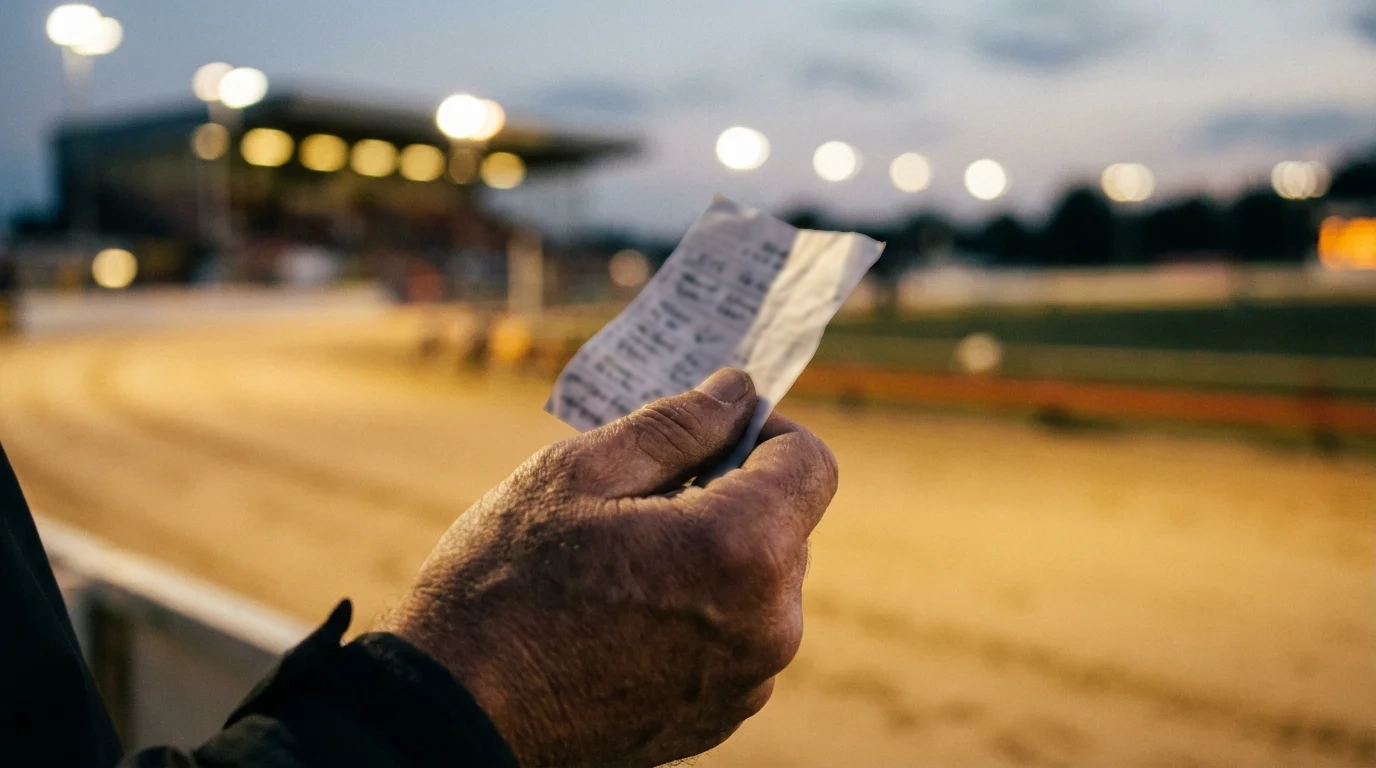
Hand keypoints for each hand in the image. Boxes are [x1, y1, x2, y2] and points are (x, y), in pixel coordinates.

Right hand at [380, 368, 837, 766]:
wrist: (456, 711)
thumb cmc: (505, 583)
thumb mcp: (578, 473)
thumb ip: (675, 424)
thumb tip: (737, 389)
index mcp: (741, 550)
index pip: (811, 464)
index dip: (767, 433)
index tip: (711, 434)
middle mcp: (768, 624)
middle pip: (788, 526)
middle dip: (732, 496)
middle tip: (642, 499)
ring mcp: (747, 681)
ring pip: (761, 584)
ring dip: (714, 557)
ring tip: (624, 564)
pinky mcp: (721, 716)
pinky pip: (736, 638)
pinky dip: (701, 613)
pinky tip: (626, 616)